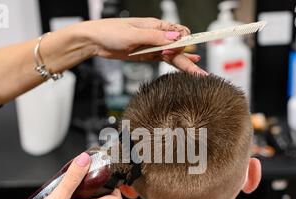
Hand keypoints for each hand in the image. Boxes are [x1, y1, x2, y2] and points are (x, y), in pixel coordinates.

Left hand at [80, 18, 206, 74]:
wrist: (94, 41)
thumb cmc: (110, 32)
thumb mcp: (134, 34)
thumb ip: (156, 38)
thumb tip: (176, 37)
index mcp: (156, 26)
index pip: (179, 32)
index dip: (183, 43)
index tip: (178, 52)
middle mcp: (156, 36)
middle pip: (178, 47)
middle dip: (190, 59)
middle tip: (200, 73)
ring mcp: (152, 46)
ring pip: (173, 56)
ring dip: (185, 64)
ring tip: (199, 75)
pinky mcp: (146, 56)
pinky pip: (164, 60)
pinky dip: (175, 63)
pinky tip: (187, 66)